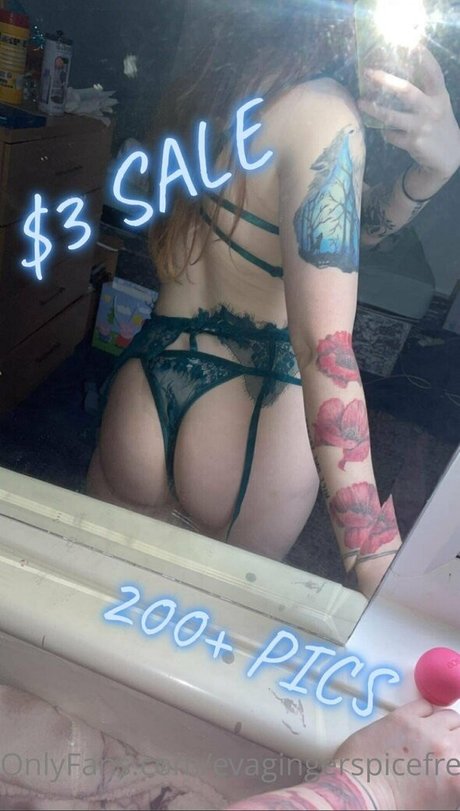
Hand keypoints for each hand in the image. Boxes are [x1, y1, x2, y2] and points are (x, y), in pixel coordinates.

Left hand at [335, 699, 459, 809]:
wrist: (362, 796)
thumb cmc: (397, 806)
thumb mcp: (439, 803)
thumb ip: (452, 782)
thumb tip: (451, 768)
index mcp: (458, 777)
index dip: (459, 755)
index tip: (454, 756)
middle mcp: (446, 749)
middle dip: (456, 740)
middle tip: (445, 750)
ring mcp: (424, 730)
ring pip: (449, 716)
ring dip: (445, 726)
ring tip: (432, 737)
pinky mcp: (402, 717)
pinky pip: (425, 705)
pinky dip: (426, 713)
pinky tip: (417, 725)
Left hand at [357, 46, 459, 180]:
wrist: (448, 156)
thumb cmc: (438, 124)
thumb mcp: (437, 104)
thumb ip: (423, 91)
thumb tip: (396, 77)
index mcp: (439, 96)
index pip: (433, 72)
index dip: (422, 56)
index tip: (408, 40)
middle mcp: (432, 109)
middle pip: (406, 91)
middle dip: (385, 80)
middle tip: (368, 73)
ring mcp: (422, 126)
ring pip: (392, 116)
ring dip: (374, 109)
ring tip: (361, 102)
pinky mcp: (414, 143)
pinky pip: (391, 135)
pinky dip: (385, 132)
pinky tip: (384, 130)